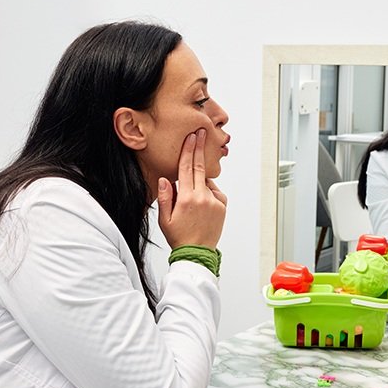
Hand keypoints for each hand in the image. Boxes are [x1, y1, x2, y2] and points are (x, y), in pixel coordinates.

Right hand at [156, 129, 227, 249]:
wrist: (197, 253)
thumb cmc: (179, 237)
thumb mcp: (164, 219)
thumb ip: (165, 197)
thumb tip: (165, 179)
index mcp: (186, 198)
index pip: (187, 168)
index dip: (189, 150)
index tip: (192, 137)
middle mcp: (203, 197)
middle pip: (200, 167)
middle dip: (200, 149)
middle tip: (202, 133)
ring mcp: (215, 201)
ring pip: (206, 182)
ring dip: (200, 182)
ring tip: (192, 201)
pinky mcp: (222, 206)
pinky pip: (215, 193)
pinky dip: (208, 193)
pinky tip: (201, 205)